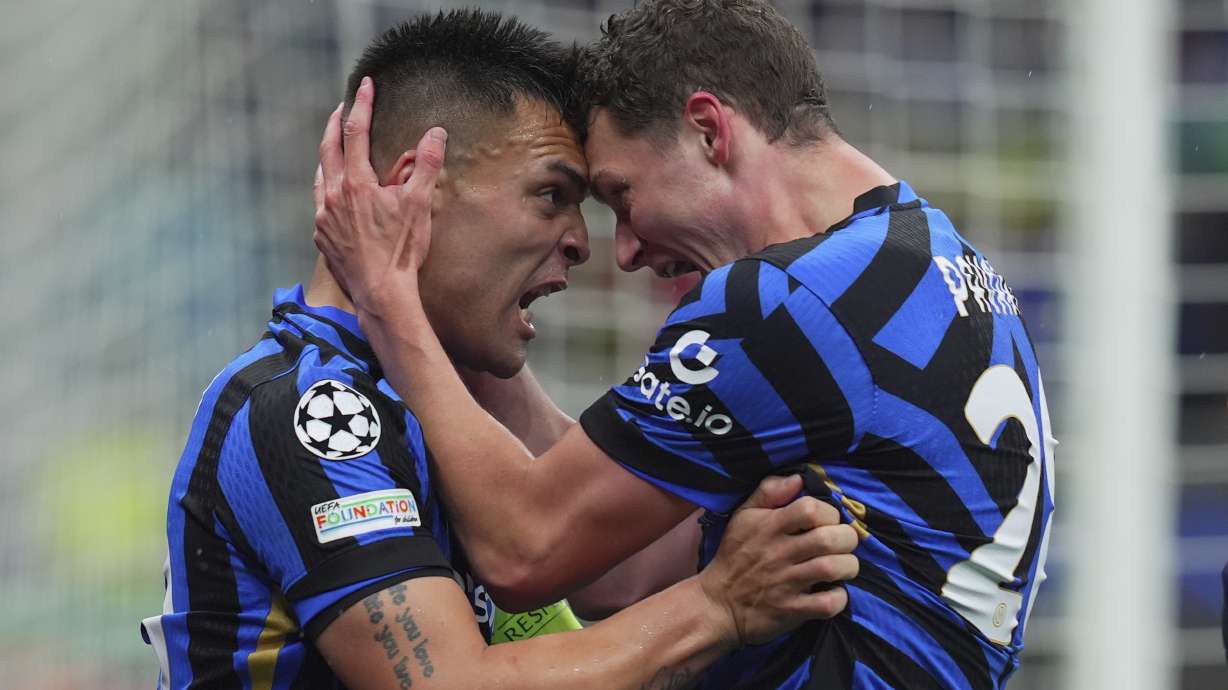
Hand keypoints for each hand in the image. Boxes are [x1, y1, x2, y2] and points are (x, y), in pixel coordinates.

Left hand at [312, 76, 447, 309]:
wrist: (381, 292)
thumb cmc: (401, 250)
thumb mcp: (420, 204)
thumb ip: (426, 166)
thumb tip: (435, 133)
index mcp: (356, 183)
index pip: (356, 132)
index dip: (361, 105)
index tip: (364, 86)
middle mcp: (333, 195)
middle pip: (328, 148)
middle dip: (335, 124)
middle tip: (341, 108)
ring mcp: (323, 217)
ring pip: (320, 175)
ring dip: (328, 156)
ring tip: (335, 148)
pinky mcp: (321, 236)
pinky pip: (319, 203)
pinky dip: (326, 189)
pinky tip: (334, 193)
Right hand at [696, 475, 858, 646]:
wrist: (717, 604)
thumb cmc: (735, 555)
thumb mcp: (744, 516)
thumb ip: (769, 492)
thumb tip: (798, 478)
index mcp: (769, 526)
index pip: (810, 509)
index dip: (829, 512)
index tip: (828, 521)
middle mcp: (779, 553)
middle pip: (829, 539)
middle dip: (847, 539)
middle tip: (843, 544)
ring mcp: (786, 583)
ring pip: (832, 569)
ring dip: (848, 566)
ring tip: (844, 567)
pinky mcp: (791, 610)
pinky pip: (827, 604)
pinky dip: (839, 598)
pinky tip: (835, 592)